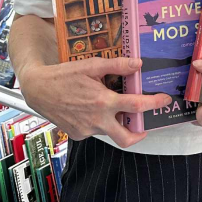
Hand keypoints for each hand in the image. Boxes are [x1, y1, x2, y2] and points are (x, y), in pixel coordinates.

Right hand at [20, 57, 171, 147]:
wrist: (37, 89)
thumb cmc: (64, 75)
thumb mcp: (92, 65)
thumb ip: (117, 65)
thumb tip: (138, 63)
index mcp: (103, 102)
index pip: (137, 106)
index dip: (154, 103)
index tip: (164, 100)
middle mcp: (96, 120)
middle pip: (126, 138)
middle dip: (140, 134)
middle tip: (145, 125)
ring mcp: (86, 130)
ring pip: (109, 132)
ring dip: (116, 123)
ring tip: (114, 108)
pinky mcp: (78, 134)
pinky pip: (95, 131)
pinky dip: (100, 122)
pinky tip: (93, 109)